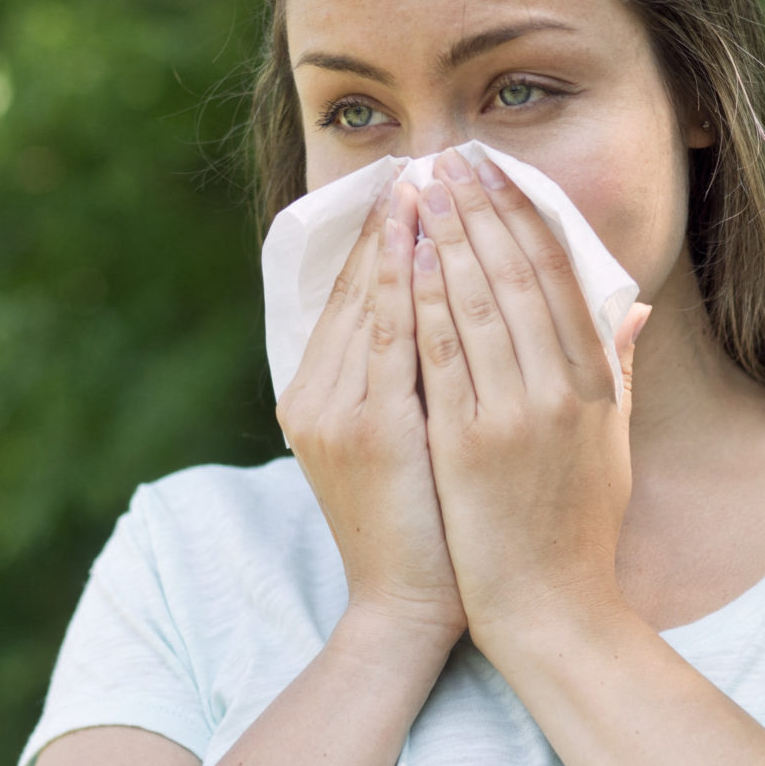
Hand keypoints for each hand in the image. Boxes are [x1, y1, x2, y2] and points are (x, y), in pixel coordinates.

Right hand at [277, 175, 465, 641]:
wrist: (409, 608)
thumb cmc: (427, 530)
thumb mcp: (411, 443)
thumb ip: (420, 379)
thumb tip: (449, 316)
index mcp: (321, 395)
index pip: (356, 295)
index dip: (386, 236)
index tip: (419, 181)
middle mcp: (315, 394)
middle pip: (357, 286)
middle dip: (394, 221)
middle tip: (429, 157)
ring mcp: (335, 410)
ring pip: (372, 301)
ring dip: (403, 236)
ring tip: (432, 179)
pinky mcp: (367, 428)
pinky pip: (391, 339)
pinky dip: (409, 286)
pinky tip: (431, 241)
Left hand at [407, 150, 653, 643]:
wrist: (550, 609)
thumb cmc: (579, 530)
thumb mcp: (614, 445)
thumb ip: (617, 370)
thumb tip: (631, 307)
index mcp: (597, 385)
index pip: (562, 277)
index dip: (528, 217)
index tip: (501, 174)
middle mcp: (562, 391)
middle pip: (516, 277)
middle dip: (481, 211)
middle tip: (451, 159)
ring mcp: (514, 416)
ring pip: (475, 304)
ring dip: (444, 240)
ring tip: (421, 190)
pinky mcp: (467, 445)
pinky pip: (440, 357)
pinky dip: (421, 302)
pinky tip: (402, 262)